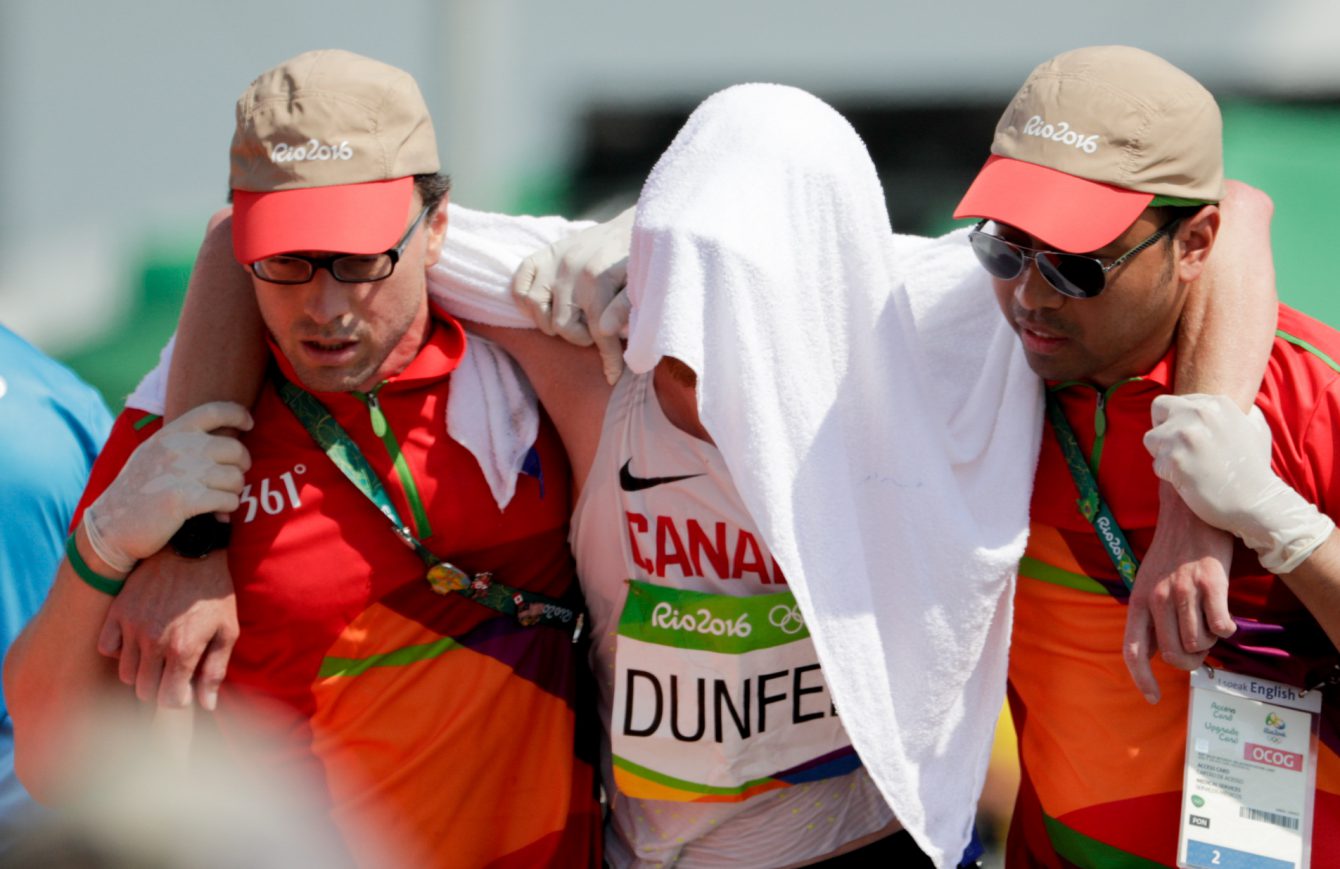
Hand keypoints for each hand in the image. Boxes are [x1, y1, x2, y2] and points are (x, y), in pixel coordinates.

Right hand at [83, 402, 252, 568]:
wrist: (109, 526)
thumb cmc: (137, 491)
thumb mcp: (152, 453)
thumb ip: (183, 443)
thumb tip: (226, 442)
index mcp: (171, 433)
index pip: (214, 410)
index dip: (238, 414)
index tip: (248, 424)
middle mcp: (178, 448)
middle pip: (235, 449)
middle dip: (241, 467)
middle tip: (232, 481)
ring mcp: (182, 473)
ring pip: (236, 478)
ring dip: (234, 493)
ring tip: (220, 500)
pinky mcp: (185, 500)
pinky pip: (228, 501)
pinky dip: (227, 510)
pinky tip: (217, 515)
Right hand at [98, 549, 237, 710]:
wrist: (192, 550)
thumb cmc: (214, 592)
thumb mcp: (227, 630)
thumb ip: (215, 670)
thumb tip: (206, 706)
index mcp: (183, 649)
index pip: (168, 700)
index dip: (178, 699)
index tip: (185, 688)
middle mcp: (153, 642)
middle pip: (144, 690)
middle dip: (160, 687)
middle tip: (172, 672)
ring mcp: (131, 627)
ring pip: (125, 673)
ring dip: (141, 671)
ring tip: (158, 655)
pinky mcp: (117, 613)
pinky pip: (107, 648)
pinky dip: (120, 651)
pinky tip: (138, 641)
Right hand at [511, 206, 633, 383]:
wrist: (634, 224)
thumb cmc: (641, 259)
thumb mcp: (642, 283)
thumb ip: (625, 307)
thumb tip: (605, 331)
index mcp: (598, 277)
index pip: (597, 331)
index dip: (607, 358)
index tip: (613, 375)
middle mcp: (570, 269)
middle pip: (562, 326)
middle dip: (580, 338)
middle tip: (594, 335)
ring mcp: (553, 261)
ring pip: (536, 308)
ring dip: (552, 323)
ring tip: (572, 323)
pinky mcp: (542, 254)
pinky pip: (519, 284)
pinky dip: (526, 300)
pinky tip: (546, 307)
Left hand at [1123, 485, 1235, 702]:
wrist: (1190, 514)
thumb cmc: (1172, 555)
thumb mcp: (1149, 585)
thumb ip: (1153, 618)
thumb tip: (1159, 655)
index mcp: (1138, 601)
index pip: (1132, 650)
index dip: (1141, 678)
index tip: (1152, 699)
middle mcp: (1157, 598)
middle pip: (1173, 655)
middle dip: (1190, 660)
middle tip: (1200, 646)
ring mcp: (1183, 590)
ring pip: (1199, 642)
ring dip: (1209, 640)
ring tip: (1209, 620)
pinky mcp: (1210, 583)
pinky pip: (1221, 626)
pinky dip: (1226, 628)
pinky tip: (1223, 614)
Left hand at [1145, 394, 1334, 572]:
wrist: (1256, 502)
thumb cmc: (1255, 469)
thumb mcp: (1256, 429)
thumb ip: (1241, 412)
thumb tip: (1238, 405)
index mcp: (1217, 403)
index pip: (1177, 401)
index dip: (1178, 420)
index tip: (1190, 438)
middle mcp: (1200, 413)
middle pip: (1159, 409)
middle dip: (1164, 428)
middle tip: (1176, 448)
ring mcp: (1185, 435)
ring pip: (1152, 439)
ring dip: (1163, 454)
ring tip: (1185, 468)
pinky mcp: (1174, 458)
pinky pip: (1156, 463)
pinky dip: (1167, 475)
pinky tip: (1187, 481)